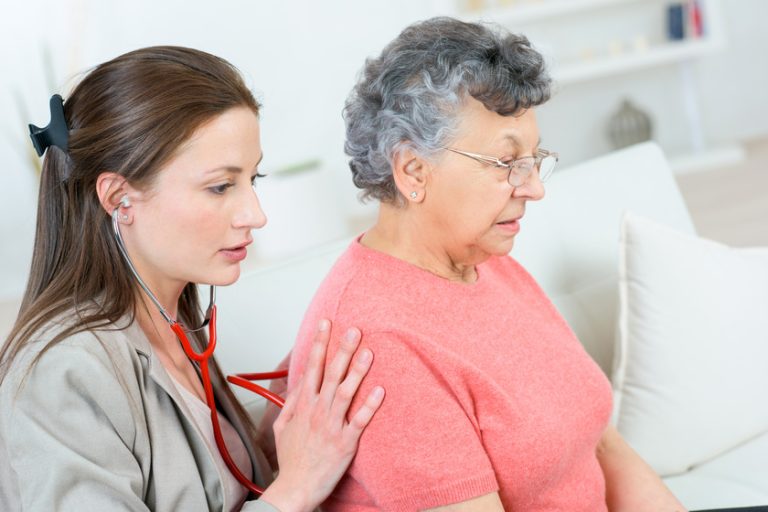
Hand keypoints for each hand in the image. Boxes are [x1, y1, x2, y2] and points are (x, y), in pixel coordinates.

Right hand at [259, 319, 384, 511]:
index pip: (310, 367)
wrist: (295, 488)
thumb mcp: (282, 427)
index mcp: (303, 405)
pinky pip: (359, 421)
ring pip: (345, 393)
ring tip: (368, 352)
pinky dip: (369, 406)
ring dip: (357, 371)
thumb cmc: (291, 460)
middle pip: (330, 373)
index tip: (326, 323)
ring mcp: (331, 426)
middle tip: (354, 329)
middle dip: (341, 349)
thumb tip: (299, 381)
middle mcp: (317, 411)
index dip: (318, 343)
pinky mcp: (345, 442)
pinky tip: (380, 391)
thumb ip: (291, 402)